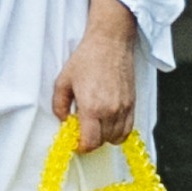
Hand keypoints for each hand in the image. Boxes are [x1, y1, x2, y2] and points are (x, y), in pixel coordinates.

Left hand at [51, 0, 137, 151]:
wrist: (110, 43)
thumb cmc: (86, 59)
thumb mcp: (63, 81)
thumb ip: (59, 105)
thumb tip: (63, 121)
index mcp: (92, 107)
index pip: (90, 142)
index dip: (81, 147)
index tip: (75, 142)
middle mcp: (110, 111)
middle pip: (102, 142)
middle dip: (90, 141)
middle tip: (82, 131)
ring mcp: (124, 108)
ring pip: (116, 138)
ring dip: (104, 137)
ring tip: (95, 125)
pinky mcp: (132, 104)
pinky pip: (128, 129)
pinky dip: (118, 132)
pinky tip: (108, 123)